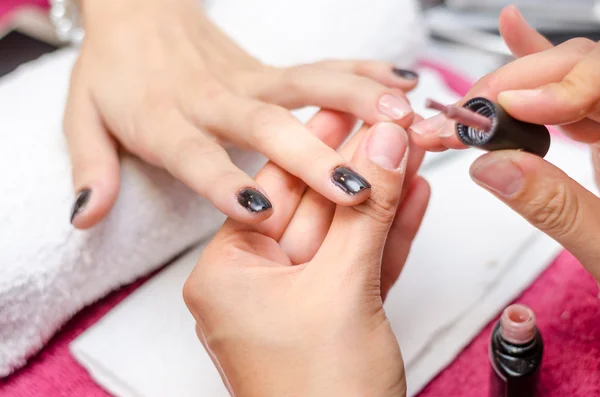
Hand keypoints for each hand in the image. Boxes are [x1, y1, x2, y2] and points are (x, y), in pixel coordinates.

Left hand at [66, 0, 417, 227]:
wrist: (138, 17)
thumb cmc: (116, 77)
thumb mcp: (85, 120)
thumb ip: (91, 168)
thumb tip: (84, 216)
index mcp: (165, 121)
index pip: (195, 157)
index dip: (225, 183)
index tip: (261, 211)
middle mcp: (213, 101)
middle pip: (263, 127)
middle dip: (311, 157)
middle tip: (355, 184)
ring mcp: (246, 81)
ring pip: (305, 89)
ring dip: (355, 102)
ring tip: (400, 119)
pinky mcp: (268, 71)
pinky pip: (318, 68)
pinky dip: (361, 71)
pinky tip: (400, 80)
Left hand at [183, 110, 429, 396]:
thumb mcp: (341, 290)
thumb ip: (365, 214)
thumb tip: (384, 147)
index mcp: (227, 275)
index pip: (274, 190)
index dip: (313, 145)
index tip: (343, 109)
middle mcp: (254, 285)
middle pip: (313, 208)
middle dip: (355, 168)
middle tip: (387, 124)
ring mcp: (296, 301)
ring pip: (342, 235)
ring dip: (379, 197)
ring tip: (410, 152)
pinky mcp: (333, 316)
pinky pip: (359, 265)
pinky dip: (387, 236)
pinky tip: (411, 198)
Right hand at [410, 6, 599, 280]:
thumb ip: (554, 207)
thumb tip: (494, 167)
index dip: (554, 86)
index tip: (509, 110)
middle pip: (579, 70)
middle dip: (517, 84)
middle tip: (472, 113)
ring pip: (568, 78)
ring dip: (513, 86)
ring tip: (473, 102)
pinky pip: (572, 94)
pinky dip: (538, 76)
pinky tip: (514, 37)